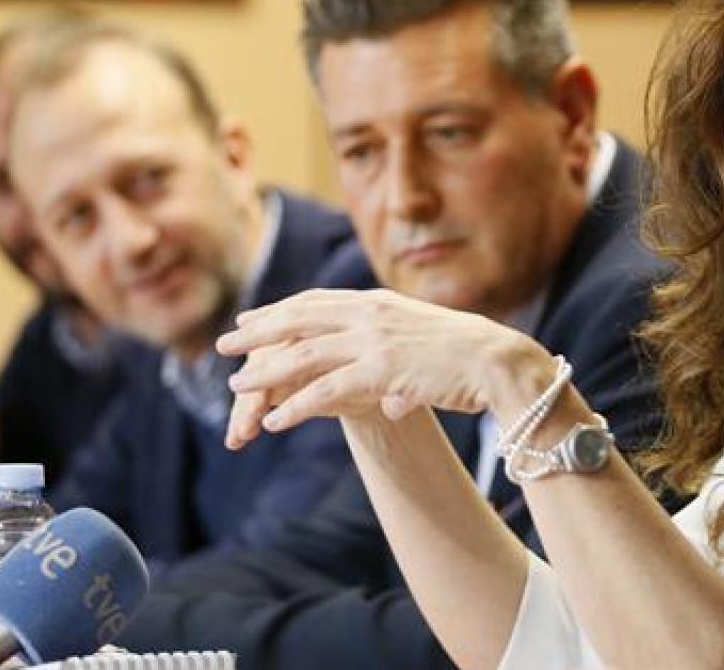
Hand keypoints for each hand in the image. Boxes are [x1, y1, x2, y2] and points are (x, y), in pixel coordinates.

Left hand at [219, 288, 545, 449]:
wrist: (498, 361)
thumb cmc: (470, 358)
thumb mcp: (427, 348)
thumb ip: (400, 366)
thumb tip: (390, 401)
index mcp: (380, 303)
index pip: (318, 302)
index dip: (281, 310)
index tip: (252, 318)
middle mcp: (371, 316)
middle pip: (300, 320)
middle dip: (259, 332)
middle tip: (226, 344)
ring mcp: (374, 342)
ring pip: (303, 354)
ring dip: (266, 371)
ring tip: (238, 386)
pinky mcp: (381, 371)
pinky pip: (326, 390)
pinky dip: (296, 407)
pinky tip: (275, 422)